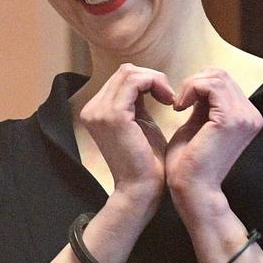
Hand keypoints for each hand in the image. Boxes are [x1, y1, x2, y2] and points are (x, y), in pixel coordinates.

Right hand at [80, 63, 174, 203]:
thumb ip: (137, 104)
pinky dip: (155, 84)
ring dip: (155, 80)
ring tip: (170, 98)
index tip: (166, 98)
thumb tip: (147, 82)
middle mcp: (92, 108)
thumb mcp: (141, 125)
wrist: (141, 190)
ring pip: (130, 73)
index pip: (121, 78)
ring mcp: (99, 111)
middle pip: (124, 72)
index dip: (147, 81)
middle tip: (170, 96)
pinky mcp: (113, 115)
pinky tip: (168, 100)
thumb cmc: (147, 163)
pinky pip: (135, 82)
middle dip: (152, 78)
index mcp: (96, 111)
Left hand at [164, 68, 262, 206]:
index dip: (198, 85)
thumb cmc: (188, 162)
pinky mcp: (231, 119)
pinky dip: (190, 90)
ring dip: (190, 86)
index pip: (223, 81)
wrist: (191, 188)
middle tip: (178, 103)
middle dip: (194, 83)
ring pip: (216, 76)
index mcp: (246, 117)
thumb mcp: (197, 125)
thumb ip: (202, 106)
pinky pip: (210, 85)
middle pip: (221, 74)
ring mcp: (245, 117)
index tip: (181, 103)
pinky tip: (179, 108)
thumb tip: (197, 85)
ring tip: (179, 105)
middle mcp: (251, 115)